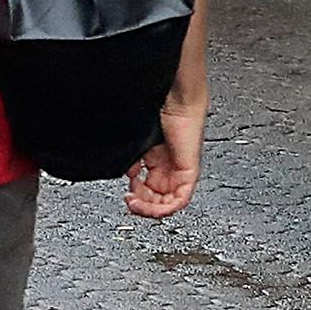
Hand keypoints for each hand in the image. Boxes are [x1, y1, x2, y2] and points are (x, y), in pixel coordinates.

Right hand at [125, 95, 205, 218]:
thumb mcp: (135, 140)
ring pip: (168, 203)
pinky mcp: (189, 173)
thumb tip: (121, 171)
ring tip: (137, 203)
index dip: (135, 196)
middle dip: (141, 203)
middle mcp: (168, 168)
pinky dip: (167, 207)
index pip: (146, 189)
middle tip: (130, 200)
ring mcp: (179, 171)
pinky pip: (181, 199)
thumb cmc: (156, 112)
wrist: (175, 100)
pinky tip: (154, 206)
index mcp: (155, 161)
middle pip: (156, 198)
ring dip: (151, 209)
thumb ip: (128, 157)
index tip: (125, 194)